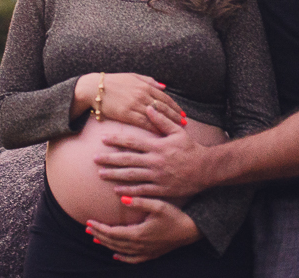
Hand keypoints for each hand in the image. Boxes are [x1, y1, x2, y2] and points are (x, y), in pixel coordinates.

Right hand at [74, 73, 185, 132]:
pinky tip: (161, 133)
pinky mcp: (127, 114)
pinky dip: (154, 128)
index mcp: (145, 85)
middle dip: (175, 115)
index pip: (165, 97)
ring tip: (177, 129)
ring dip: (168, 123)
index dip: (175, 106)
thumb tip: (164, 86)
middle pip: (164, 107)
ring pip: (156, 116)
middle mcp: (142, 95)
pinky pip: (144, 123)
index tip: (182, 113)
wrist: (95, 88)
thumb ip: (149, 81)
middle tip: (184, 123)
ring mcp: (135, 104)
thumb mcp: (133, 76)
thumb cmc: (114, 82)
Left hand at [86, 197, 200, 262]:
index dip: (99, 228)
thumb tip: (120, 198)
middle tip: (87, 228)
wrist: (190, 231)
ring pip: (120, 250)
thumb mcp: (158, 205)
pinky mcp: (151, 254)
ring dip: (106, 244)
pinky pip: (132, 259)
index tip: (88, 221)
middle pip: (113, 242)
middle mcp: (139, 245)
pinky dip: (122, 258)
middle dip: (98, 235)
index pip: (113, 232)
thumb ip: (139, 201)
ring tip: (95, 238)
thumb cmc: (175, 216)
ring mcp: (145, 251)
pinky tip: (115, 255)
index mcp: (138, 233)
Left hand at [95, 105, 209, 198]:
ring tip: (100, 174)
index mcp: (157, 146)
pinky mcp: (161, 189)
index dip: (116, 140)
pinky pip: (141, 191)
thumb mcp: (178, 131)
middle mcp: (155, 162)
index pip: (133, 142)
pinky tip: (117, 191)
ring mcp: (157, 177)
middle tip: (94, 158)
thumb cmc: (190, 148)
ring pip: (131, 176)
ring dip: (114, 175)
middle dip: (109, 159)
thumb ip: (162, 119)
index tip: (102, 139)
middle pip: (127, 160)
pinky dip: (128, 191)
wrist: (205, 169)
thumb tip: (149, 107)